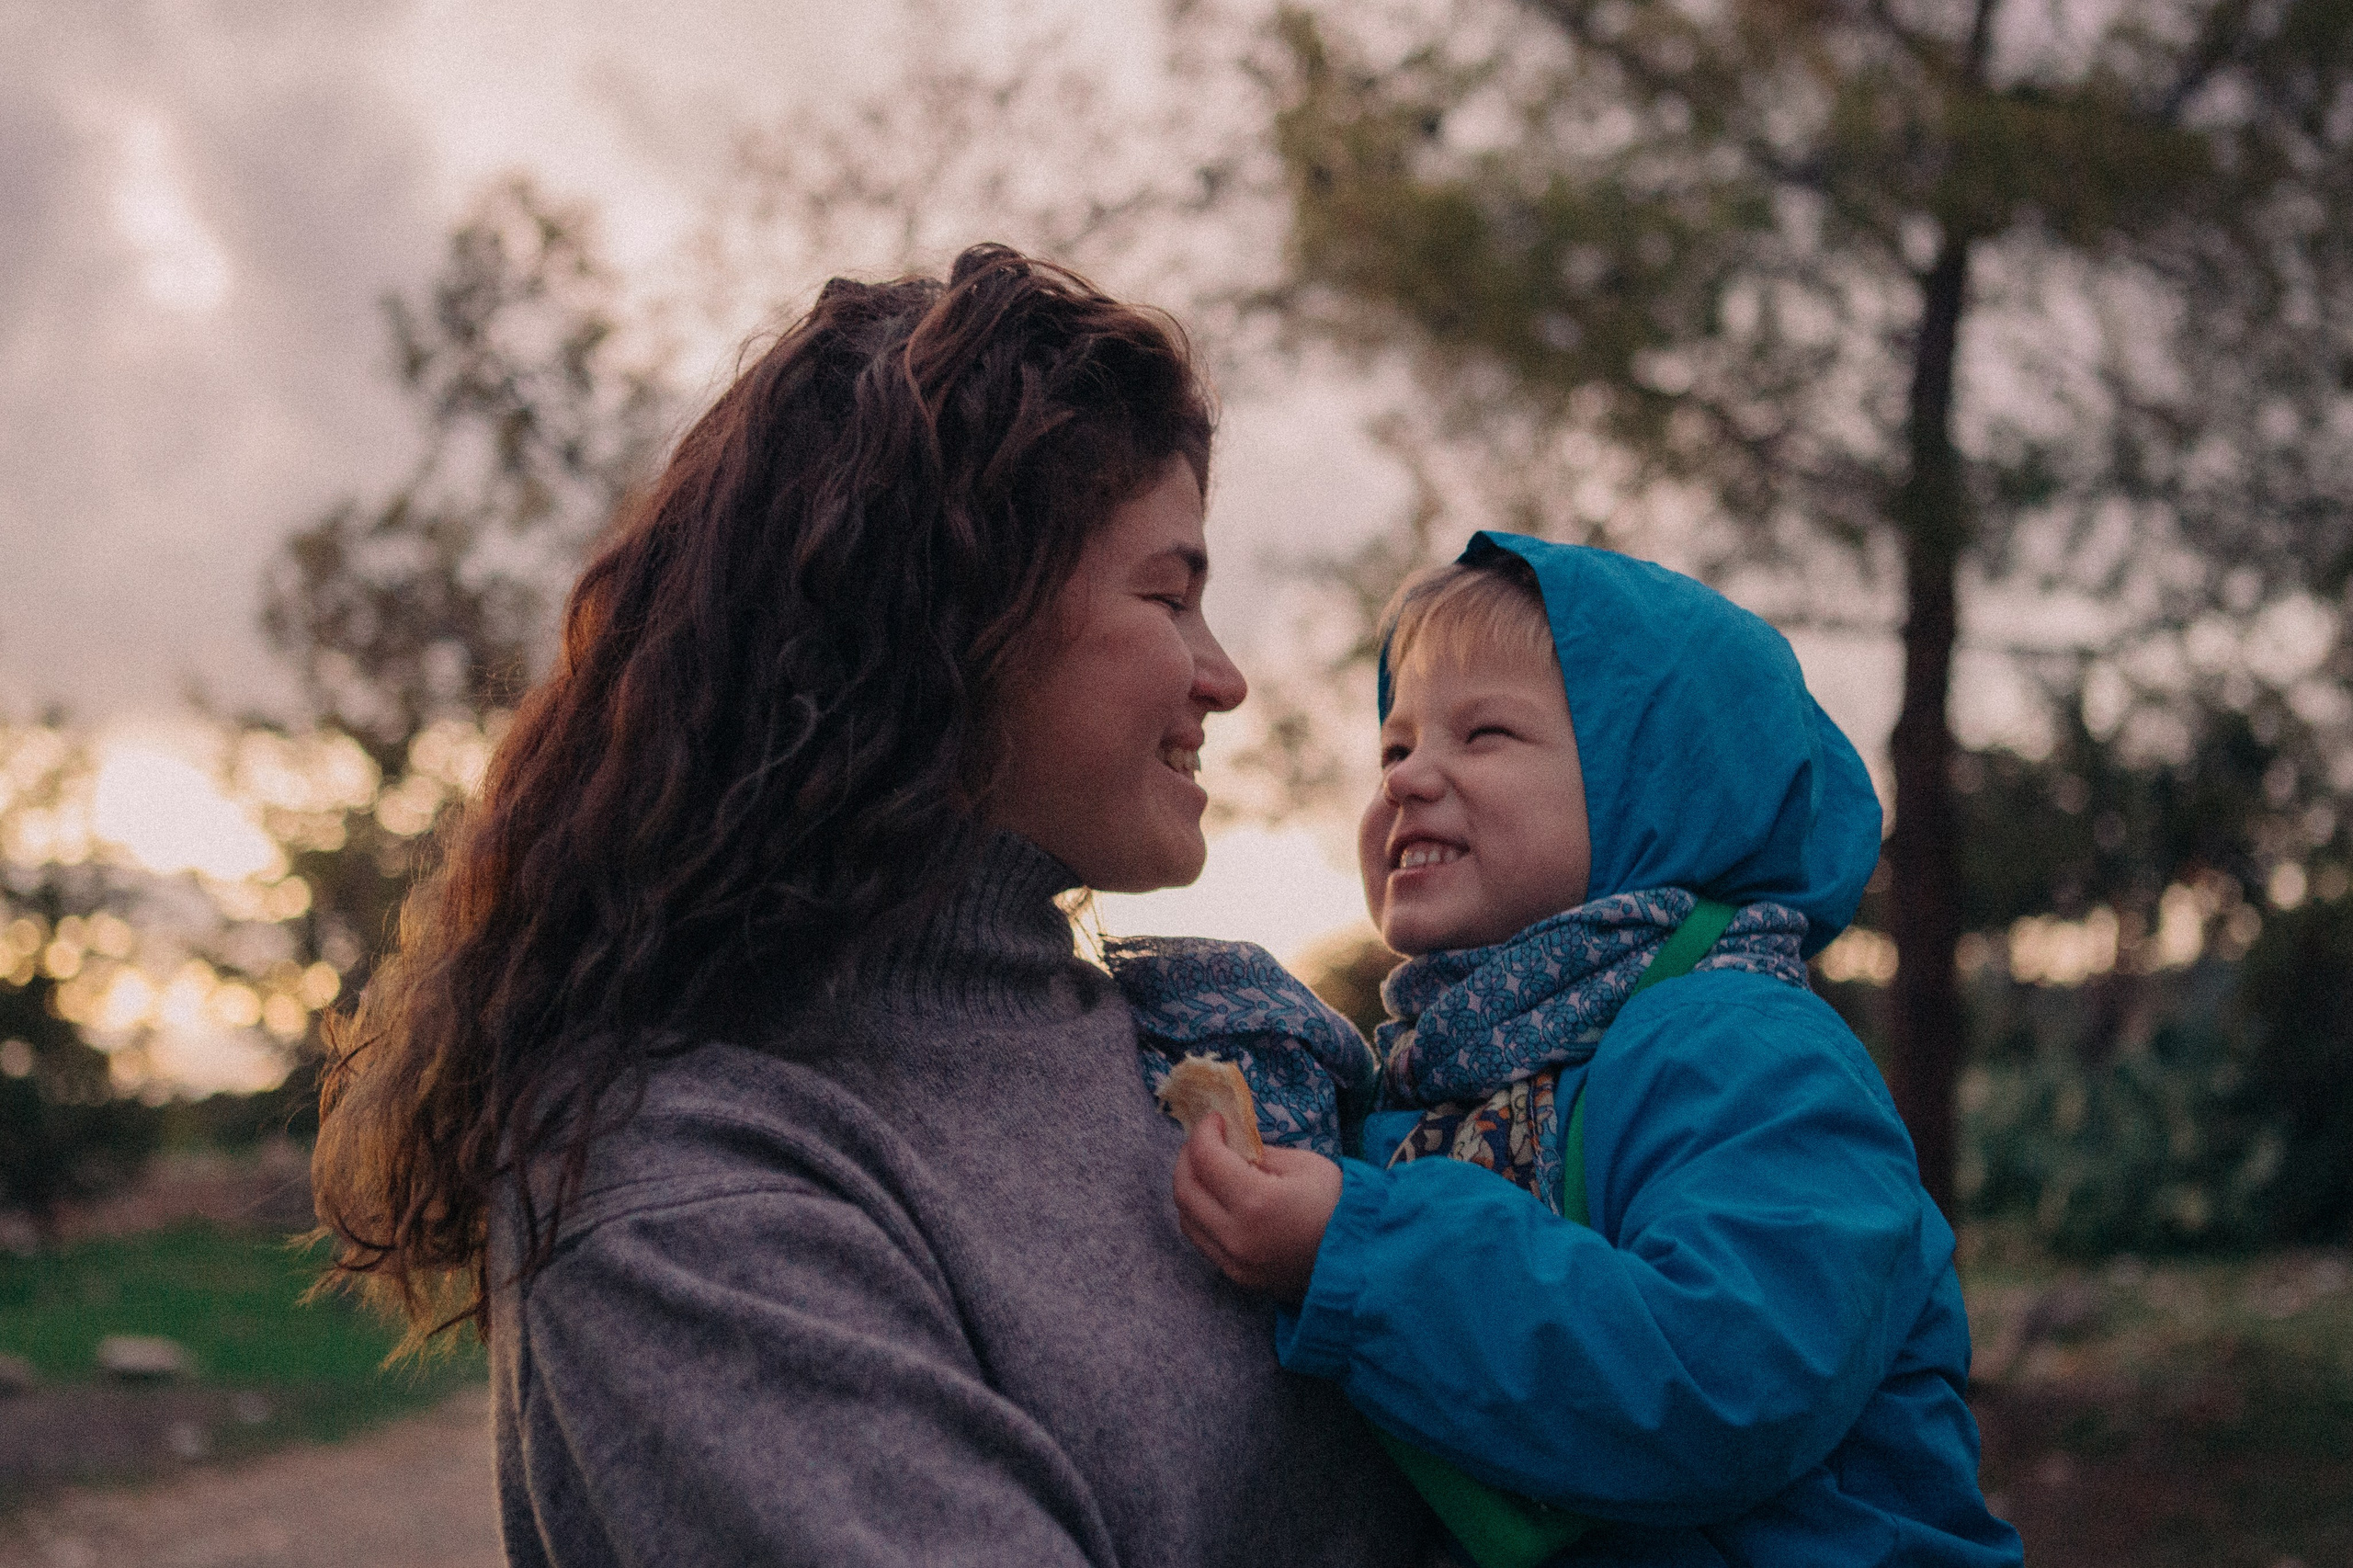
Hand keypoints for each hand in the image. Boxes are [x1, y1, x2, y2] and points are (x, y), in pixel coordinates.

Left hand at [1171, 1114, 1342, 1304]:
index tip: (1215, 1120)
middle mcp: (1235, 1236)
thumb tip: (1230, 1144)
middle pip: (1184, 1190)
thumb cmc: (1337, 1205)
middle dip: (1187, 1156)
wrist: (1358, 1261)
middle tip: (1205, 1140)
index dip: (1203, 1132)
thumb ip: (1260, 1153)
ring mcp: (1232, 1262)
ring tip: (1208, 1169)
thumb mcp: (1305, 1165)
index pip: (1205, 1159)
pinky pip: (1201, 1240)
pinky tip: (1217, 1199)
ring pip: (1185, 1218)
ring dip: (1189, 1186)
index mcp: (1256, 1202)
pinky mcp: (1236, 1276)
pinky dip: (1200, 1214)